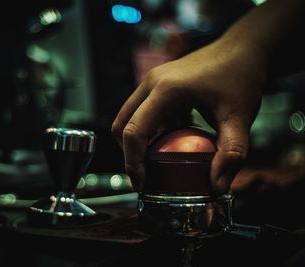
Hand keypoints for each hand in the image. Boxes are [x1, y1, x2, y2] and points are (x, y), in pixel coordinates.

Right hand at [112, 37, 266, 192]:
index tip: (141, 183)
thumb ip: (231, 153)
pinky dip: (146, 129)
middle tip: (144, 175)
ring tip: (153, 161)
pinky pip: (141, 110)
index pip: (134, 131)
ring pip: (128, 116)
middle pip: (121, 124)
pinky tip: (167, 140)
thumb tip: (217, 186)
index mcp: (165, 90)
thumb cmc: (241, 75)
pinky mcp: (157, 82)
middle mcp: (151, 83)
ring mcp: (152, 80)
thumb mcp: (239, 118)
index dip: (132, 162)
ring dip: (135, 141)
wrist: (243, 47)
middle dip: (128, 153)